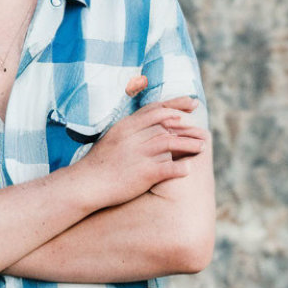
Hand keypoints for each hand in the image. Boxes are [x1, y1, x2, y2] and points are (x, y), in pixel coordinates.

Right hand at [75, 95, 206, 207]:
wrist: (85, 184)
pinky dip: (181, 168)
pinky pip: (169, 168)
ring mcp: (138, 154)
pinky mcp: (143, 173)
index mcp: (125, 126)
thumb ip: (130, 130)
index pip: (156, 109)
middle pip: (167, 124)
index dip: (177, 104)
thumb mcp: (111, 138)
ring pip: (172, 143)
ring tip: (202, 147)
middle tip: (201, 130)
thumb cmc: (97, 164)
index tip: (192, 104)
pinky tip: (189, 169)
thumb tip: (150, 125)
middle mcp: (133, 137)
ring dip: (190, 144)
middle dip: (187, 126)